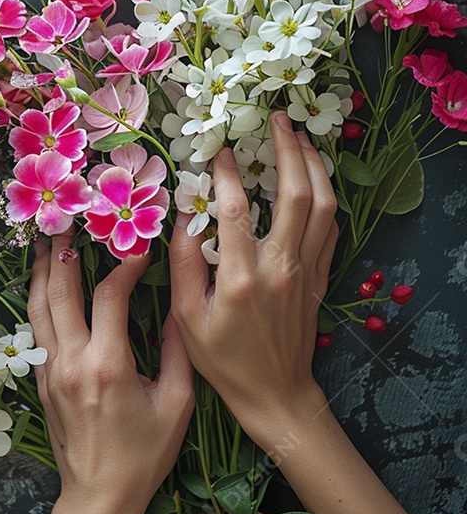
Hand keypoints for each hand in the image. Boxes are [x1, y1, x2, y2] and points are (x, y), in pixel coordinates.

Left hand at [28, 231, 194, 513]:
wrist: (98, 500)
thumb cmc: (144, 456)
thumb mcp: (176, 405)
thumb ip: (179, 352)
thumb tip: (184, 305)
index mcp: (107, 364)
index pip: (109, 296)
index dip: (123, 265)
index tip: (139, 247)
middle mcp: (72, 360)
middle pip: (60, 290)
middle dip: (65, 249)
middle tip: (72, 217)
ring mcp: (51, 369)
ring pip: (38, 306)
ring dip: (44, 268)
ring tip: (50, 237)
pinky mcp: (43, 380)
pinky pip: (37, 328)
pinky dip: (39, 298)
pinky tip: (45, 282)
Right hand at [169, 113, 337, 447]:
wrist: (275, 392)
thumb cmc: (223, 359)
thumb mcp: (187, 319)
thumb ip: (184, 265)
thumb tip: (182, 217)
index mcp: (242, 280)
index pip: (236, 212)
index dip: (226, 175)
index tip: (218, 150)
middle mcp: (280, 269)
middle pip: (294, 196)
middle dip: (286, 151)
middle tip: (274, 120)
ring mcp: (306, 271)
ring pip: (322, 206)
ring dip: (313, 166)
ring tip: (297, 137)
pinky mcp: (319, 275)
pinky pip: (330, 226)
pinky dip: (325, 193)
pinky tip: (313, 175)